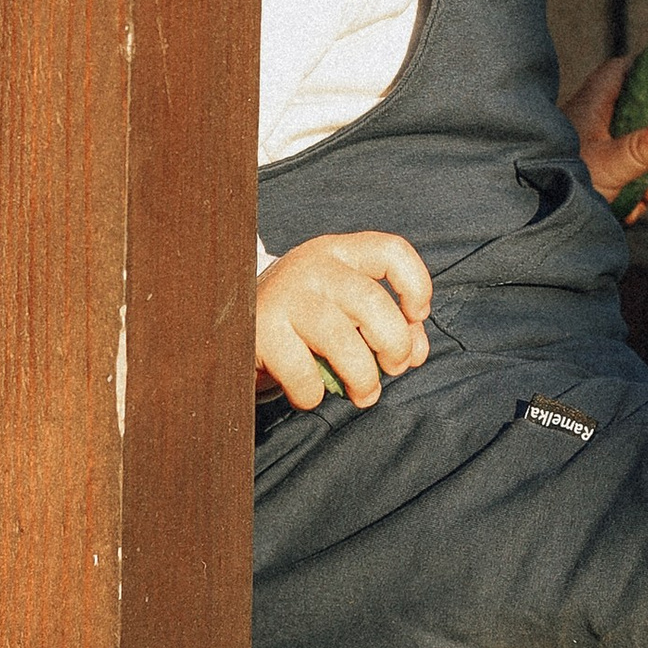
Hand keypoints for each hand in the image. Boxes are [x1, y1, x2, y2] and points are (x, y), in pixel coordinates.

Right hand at [255, 231, 434, 410]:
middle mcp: (313, 267)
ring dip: (364, 378)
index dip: (416, 286)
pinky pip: (305, 375)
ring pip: (342, 342)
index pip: (391, 251)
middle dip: (396, 345)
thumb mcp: (344, 307)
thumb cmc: (304, 318)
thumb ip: (388, 323)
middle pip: (373, 303)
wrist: (230, 323)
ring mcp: (285, 297)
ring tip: (365, 395)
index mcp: (340, 252)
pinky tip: (310, 393)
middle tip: (395, 369)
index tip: (416, 317)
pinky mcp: (261, 332)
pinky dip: (314, 395)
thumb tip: (416, 353)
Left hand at [567, 52, 647, 211]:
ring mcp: (594, 147)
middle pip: (638, 113)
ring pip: (636, 148)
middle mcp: (594, 122)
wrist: (534, 217)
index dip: (647, 73)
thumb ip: (640, 149)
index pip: (620, 71)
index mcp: (593, 106)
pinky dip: (635, 190)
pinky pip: (625, 173)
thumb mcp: (609, 165)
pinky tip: (634, 209)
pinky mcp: (595, 172)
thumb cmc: (564, 182)